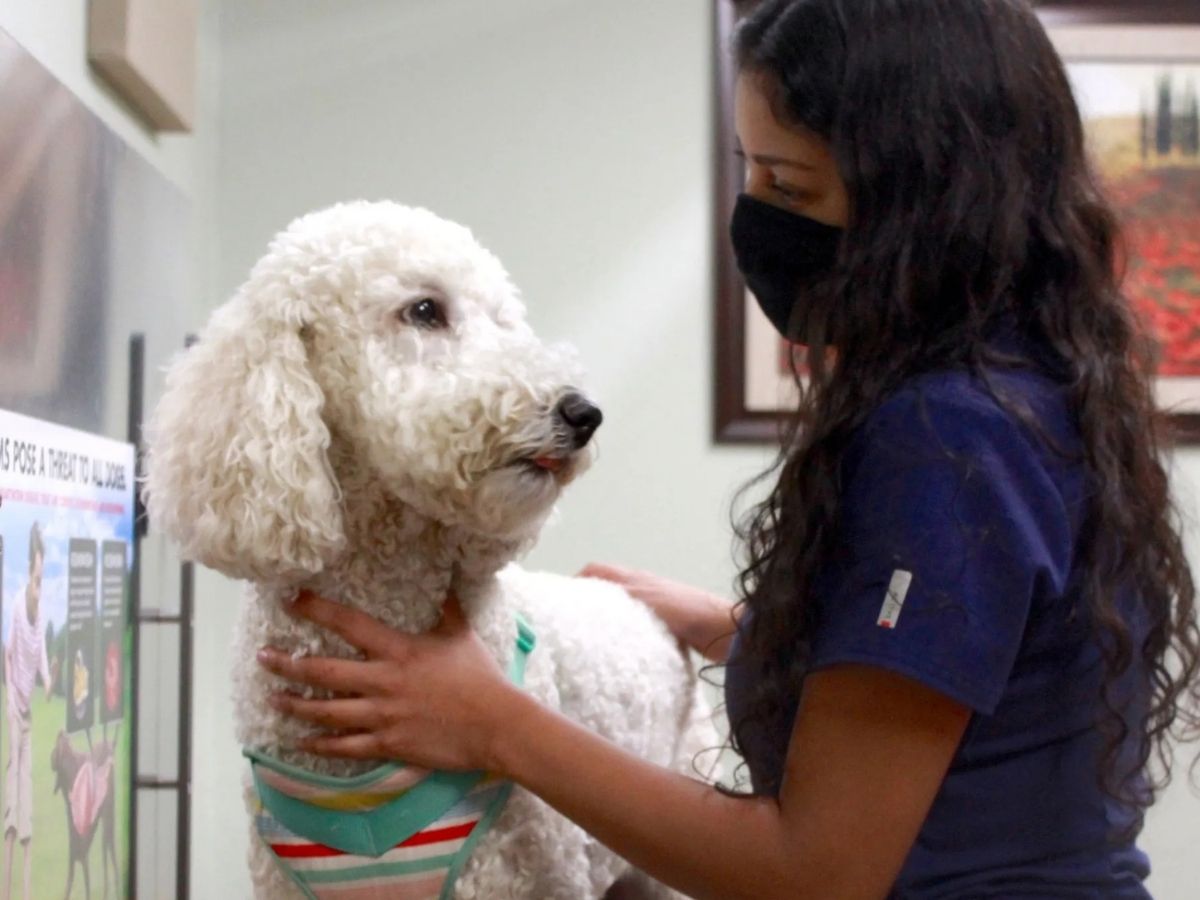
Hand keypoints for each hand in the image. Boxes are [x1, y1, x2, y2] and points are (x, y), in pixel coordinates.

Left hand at [256, 592, 525, 772]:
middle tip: (263, 657)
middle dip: (289, 665)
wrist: (496, 724)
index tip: (291, 599)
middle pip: (324, 672)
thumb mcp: (461, 635)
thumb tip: (449, 577)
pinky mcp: (389, 745)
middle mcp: (383, 682)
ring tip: (273, 698)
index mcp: (399, 651)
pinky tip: (301, 743)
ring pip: (327, 712)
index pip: (349, 625)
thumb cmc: (480, 677)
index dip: (317, 610)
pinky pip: (346, 747)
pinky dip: (321, 745)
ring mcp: (383, 717)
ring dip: (296, 705)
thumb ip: (447, 607)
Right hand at [578, 563, 737, 661]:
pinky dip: (626, 636)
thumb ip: (612, 595)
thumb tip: (577, 595)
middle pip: (606, 590)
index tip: (560, 604)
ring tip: (591, 643)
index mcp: (632, 577)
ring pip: (621, 610)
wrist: (722, 629)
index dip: (575, 583)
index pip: (593, 571)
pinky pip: (637, 628)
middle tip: (572, 627)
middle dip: (588, 605)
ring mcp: (655, 606)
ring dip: (608, 622)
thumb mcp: (641, 599)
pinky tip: (621, 653)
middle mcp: (641, 587)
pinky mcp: (666, 626)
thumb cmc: (681, 610)